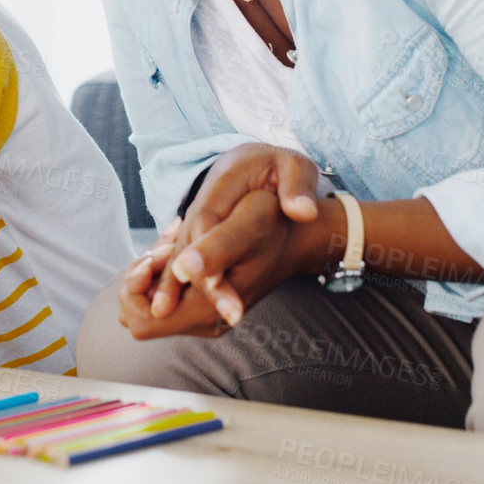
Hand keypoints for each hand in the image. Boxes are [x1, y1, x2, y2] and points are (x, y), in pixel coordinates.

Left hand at [120, 190, 305, 338]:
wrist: (298, 234)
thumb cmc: (273, 225)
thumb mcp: (245, 225)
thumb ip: (213, 251)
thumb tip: (181, 270)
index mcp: (207, 312)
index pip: (141, 320)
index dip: (136, 287)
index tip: (157, 256)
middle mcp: (202, 321)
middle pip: (139, 313)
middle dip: (142, 275)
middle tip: (167, 244)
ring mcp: (203, 313)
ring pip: (150, 300)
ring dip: (154, 267)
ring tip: (178, 237)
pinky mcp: (205, 301)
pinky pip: (165, 291)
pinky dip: (165, 265)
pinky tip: (184, 239)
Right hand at [150, 144, 326, 322]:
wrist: (257, 165)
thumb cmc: (277, 167)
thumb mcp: (293, 166)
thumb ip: (297, 186)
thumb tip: (302, 212)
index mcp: (223, 184)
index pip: (207, 222)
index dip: (209, 255)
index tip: (217, 282)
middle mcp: (202, 206)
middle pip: (187, 246)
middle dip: (200, 283)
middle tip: (228, 316)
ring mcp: (196, 223)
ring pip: (180, 258)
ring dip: (180, 290)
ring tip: (197, 319)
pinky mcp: (198, 239)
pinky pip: (185, 264)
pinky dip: (184, 287)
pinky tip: (195, 312)